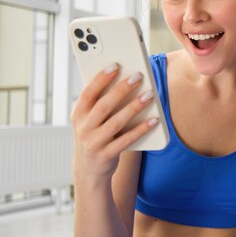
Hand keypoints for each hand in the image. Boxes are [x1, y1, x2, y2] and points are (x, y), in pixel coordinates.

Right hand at [71, 64, 157, 182]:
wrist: (89, 170)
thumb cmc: (95, 135)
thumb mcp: (90, 120)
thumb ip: (102, 103)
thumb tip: (126, 80)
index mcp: (78, 114)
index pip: (88, 93)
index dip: (100, 79)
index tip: (115, 65)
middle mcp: (83, 128)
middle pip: (104, 106)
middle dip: (121, 90)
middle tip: (138, 76)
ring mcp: (94, 143)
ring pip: (116, 122)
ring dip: (134, 107)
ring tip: (149, 95)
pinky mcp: (106, 155)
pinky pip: (127, 140)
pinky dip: (141, 129)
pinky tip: (154, 120)